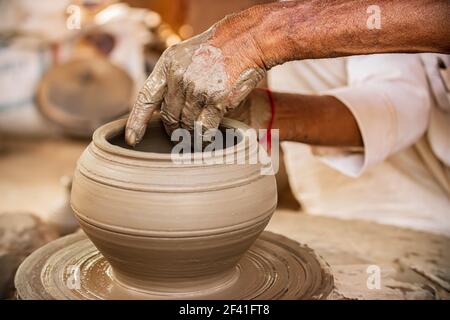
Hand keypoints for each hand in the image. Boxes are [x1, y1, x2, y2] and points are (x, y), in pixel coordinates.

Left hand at [125, 12, 266, 145]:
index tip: (133, 138)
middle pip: (169, 117)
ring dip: (190, 134)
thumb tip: (161, 107)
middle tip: (180, 133)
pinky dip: (204, 137)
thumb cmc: (215, 50)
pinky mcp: (215, 100)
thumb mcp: (183, 55)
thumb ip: (170, 78)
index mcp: (167, 66)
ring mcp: (197, 89)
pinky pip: (204, 129)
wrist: (244, 41)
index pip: (146, 98)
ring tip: (196, 134)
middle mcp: (178, 77)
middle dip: (174, 128)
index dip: (137, 121)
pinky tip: (206, 139)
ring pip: (186, 124)